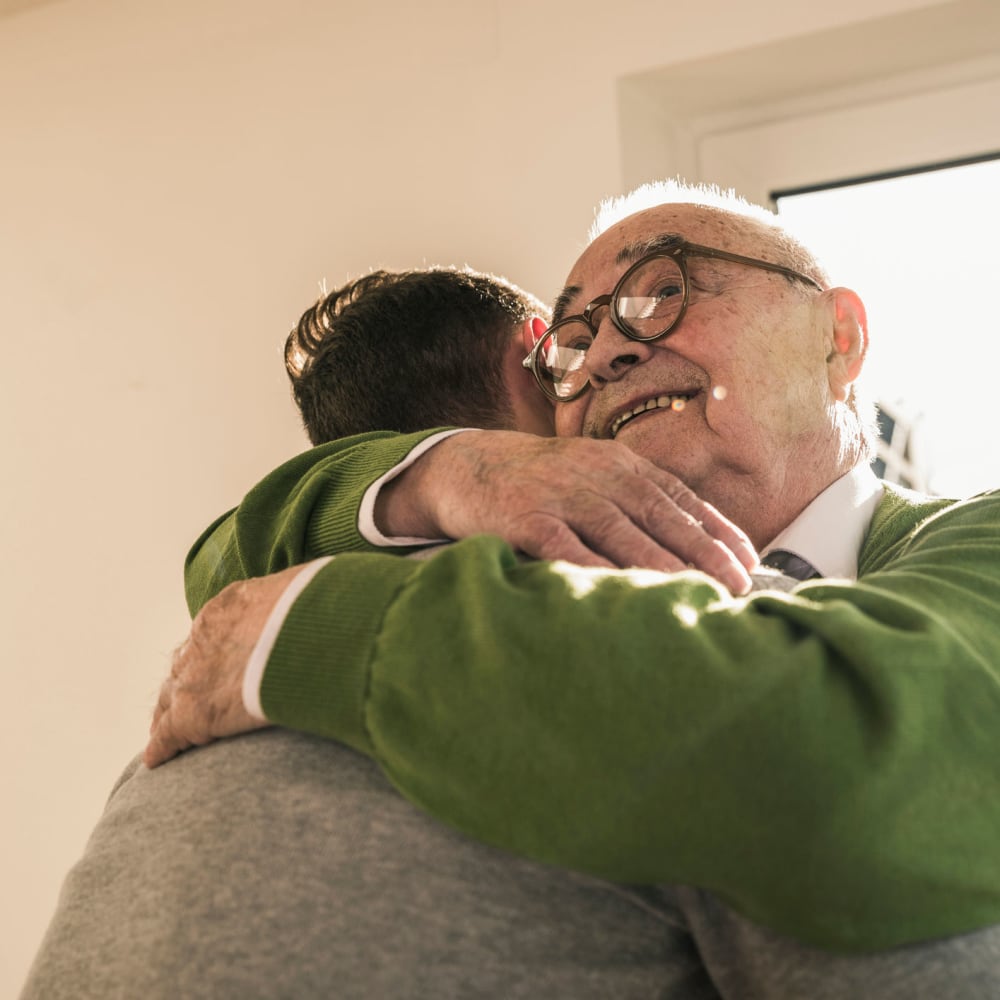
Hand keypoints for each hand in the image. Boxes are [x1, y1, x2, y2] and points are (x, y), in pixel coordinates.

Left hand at [143, 564, 305, 767]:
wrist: (309, 635)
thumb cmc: (323, 611)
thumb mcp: (313, 594)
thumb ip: (307, 607)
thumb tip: (329, 612)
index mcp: (231, 605)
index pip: (213, 632)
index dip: (215, 652)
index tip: (220, 664)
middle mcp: (204, 636)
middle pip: (186, 664)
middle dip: (188, 682)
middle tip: (188, 699)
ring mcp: (194, 674)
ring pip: (171, 698)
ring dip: (170, 714)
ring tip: (166, 732)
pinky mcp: (193, 712)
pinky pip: (169, 733)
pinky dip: (163, 747)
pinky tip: (158, 760)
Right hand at [377, 431, 756, 593]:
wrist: (465, 465)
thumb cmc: (537, 481)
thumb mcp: (589, 476)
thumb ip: (631, 501)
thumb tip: (685, 544)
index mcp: (619, 465)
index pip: (679, 499)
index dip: (717, 531)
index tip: (747, 562)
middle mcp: (597, 475)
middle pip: (660, 517)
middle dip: (704, 553)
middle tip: (738, 587)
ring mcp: (562, 495)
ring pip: (621, 534)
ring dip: (663, 566)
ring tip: (696, 596)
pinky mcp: (526, 517)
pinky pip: (567, 549)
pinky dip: (596, 571)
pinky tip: (622, 593)